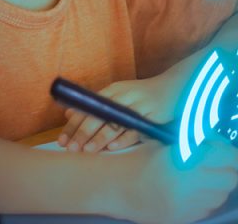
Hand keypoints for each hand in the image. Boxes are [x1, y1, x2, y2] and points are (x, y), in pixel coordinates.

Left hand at [58, 74, 180, 152]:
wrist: (175, 87)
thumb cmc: (142, 95)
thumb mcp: (117, 95)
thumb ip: (95, 105)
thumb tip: (68, 113)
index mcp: (112, 91)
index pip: (88, 107)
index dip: (74, 124)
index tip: (62, 140)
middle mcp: (123, 96)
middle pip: (98, 115)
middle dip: (83, 133)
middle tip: (72, 148)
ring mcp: (138, 105)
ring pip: (115, 123)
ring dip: (100, 138)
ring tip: (88, 150)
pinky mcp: (151, 115)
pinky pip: (135, 129)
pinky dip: (123, 139)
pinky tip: (112, 147)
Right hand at [103, 139, 237, 223]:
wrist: (116, 186)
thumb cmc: (141, 157)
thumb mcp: (169, 141)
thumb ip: (197, 141)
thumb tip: (222, 143)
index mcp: (190, 161)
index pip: (231, 158)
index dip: (230, 152)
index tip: (223, 149)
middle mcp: (192, 186)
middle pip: (230, 179)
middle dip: (227, 169)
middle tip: (216, 162)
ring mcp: (188, 207)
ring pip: (221, 197)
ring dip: (218, 185)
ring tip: (203, 176)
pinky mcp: (182, 220)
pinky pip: (207, 210)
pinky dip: (205, 199)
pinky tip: (192, 191)